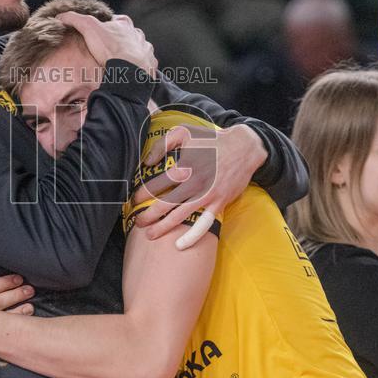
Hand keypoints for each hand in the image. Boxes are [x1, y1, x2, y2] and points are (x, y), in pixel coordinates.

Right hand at [57, 12, 156, 75]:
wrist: (129, 71)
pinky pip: (145, 65)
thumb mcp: (88, 28)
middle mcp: (138, 35)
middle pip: (128, 35)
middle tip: (109, 50)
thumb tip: (60, 16)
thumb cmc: (110, 48)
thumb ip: (75, 19)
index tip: (100, 33)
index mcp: (125, 24)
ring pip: (139, 49)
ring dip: (131, 54)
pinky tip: (131, 72)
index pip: (116, 20)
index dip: (107, 26)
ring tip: (121, 63)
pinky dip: (139, 68)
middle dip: (121, 41)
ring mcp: (146, 51)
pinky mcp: (150, 65)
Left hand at [131, 124, 265, 248]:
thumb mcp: (185, 132)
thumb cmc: (211, 140)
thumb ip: (163, 144)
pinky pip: (204, 223)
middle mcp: (194, 183)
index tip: (134, 200)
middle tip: (138, 222)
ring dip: (163, 227)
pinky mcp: (219, 203)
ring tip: (150, 235)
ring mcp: (207, 195)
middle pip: (165, 203)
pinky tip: (179, 245)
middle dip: (148, 215)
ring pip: (181, 216)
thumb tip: (147, 161)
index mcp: (184, 166)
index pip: (157, 184)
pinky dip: (192, 236)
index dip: (142, 194)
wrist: (243, 148)